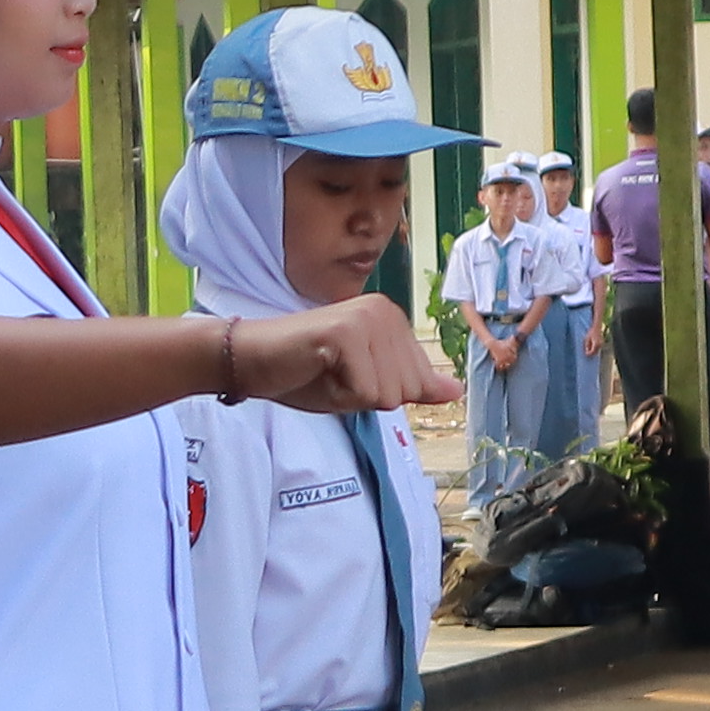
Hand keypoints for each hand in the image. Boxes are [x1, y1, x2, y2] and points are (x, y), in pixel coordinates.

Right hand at [224, 306, 458, 412]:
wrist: (253, 361)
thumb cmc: (305, 373)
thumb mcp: (366, 386)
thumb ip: (411, 386)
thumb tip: (456, 391)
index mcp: (394, 321)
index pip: (419, 383)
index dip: (380, 395)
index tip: (348, 376)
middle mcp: (386, 312)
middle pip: (406, 391)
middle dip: (367, 398)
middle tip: (334, 375)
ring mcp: (367, 318)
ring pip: (387, 394)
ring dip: (352, 397)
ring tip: (326, 372)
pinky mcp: (346, 332)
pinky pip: (365, 392)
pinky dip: (340, 396)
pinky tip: (318, 371)